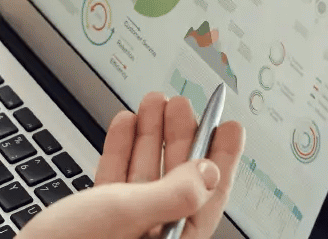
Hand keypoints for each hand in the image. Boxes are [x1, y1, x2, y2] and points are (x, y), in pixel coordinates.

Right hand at [22, 92, 243, 238]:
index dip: (222, 157)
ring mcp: (123, 228)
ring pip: (146, 175)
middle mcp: (150, 236)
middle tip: (183, 104)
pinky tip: (124, 125)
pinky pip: (117, 181)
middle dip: (180, 137)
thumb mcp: (126, 214)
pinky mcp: (97, 221)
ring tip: (153, 103)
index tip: (230, 126)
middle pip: (178, 179)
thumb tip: (209, 171)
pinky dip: (120, 150)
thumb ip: (172, 193)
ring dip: (149, 136)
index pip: (208, 195)